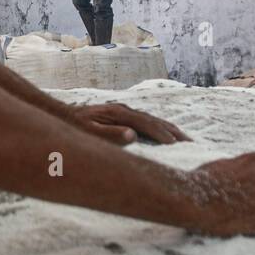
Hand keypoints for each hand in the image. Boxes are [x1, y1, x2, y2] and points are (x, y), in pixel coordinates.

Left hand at [70, 103, 189, 144]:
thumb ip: (110, 134)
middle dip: (173, 132)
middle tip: (191, 144)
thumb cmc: (75, 127)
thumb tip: (133, 135)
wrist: (63, 115)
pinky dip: (160, 129)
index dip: (162, 134)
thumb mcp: (89, 132)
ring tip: (185, 141)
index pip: (146, 124)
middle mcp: (124, 110)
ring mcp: (124, 112)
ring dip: (170, 130)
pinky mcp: (123, 116)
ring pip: (153, 120)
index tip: (176, 145)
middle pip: (154, 120)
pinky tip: (165, 136)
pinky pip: (146, 123)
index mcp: (118, 113)